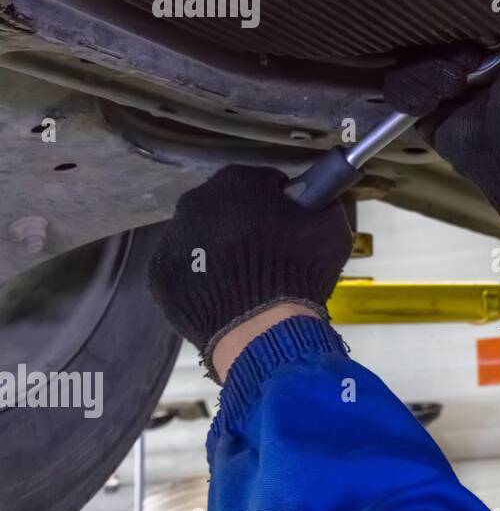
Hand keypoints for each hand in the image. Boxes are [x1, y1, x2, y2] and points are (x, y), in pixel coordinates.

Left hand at [147, 165, 352, 380]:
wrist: (261, 328)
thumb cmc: (297, 271)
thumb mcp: (330, 227)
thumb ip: (321, 204)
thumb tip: (318, 201)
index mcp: (236, 182)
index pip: (261, 182)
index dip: (280, 202)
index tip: (291, 223)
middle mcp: (195, 202)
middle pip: (225, 206)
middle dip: (245, 223)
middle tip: (270, 252)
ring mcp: (171, 240)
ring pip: (201, 236)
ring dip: (221, 249)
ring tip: (248, 279)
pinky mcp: (159, 275)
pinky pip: (185, 268)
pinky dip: (202, 276)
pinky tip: (226, 293)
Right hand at [384, 19, 499, 242]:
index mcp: (494, 44)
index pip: (459, 12)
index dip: (456, 10)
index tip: (470, 18)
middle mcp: (465, 61)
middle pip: (427, 33)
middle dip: (443, 44)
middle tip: (469, 60)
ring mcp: (442, 86)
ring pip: (409, 59)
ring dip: (430, 71)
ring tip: (457, 86)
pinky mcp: (423, 111)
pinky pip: (398, 88)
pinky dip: (415, 92)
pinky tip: (436, 102)